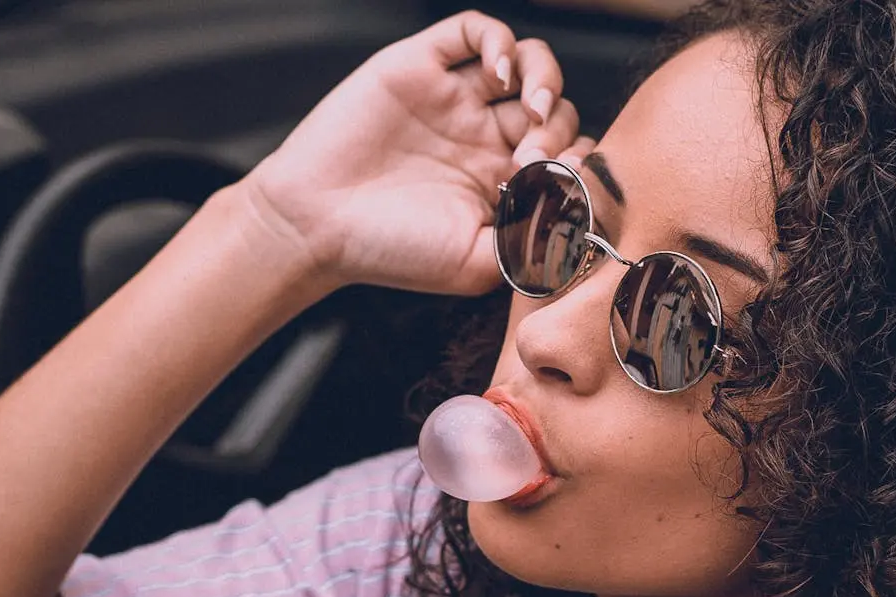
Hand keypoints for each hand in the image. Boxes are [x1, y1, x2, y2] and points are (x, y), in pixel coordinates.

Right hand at [243, 11, 595, 295]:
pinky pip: (475, 31)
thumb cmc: (389, 252)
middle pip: (554, 108)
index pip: (566, 154)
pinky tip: (500, 74)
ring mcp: (454, 99)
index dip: (576, 162)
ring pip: (527, 62)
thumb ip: (530, 242)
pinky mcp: (422, 66)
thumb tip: (581, 217)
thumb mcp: (475, 265)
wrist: (314, 224)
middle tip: (531, 158)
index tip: (558, 185)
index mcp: (501, 183)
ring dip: (545, 77)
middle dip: (557, 129)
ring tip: (531, 106)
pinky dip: (500, 42)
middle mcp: (483, 137)